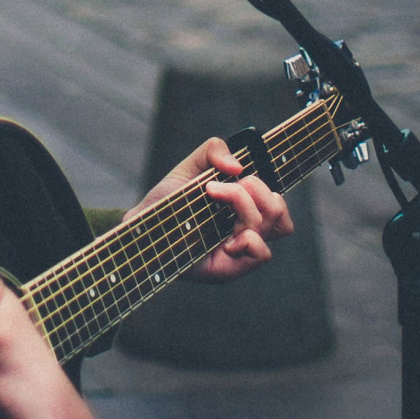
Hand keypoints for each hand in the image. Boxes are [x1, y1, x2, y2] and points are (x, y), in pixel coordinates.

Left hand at [129, 137, 293, 283]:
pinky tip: (224, 238)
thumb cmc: (168, 201)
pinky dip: (249, 239)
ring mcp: (239, 251)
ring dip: (244, 203)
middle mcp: (245, 230)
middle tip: (217, 187)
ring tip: (212, 197)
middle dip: (252, 187)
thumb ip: (214, 149)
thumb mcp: (190, 166)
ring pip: (272, 224)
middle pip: (277, 208)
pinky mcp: (230, 269)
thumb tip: (238, 166)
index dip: (269, 187)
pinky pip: (262, 253)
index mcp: (241, 209)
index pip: (276, 202)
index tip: (241, 173)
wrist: (141, 226)